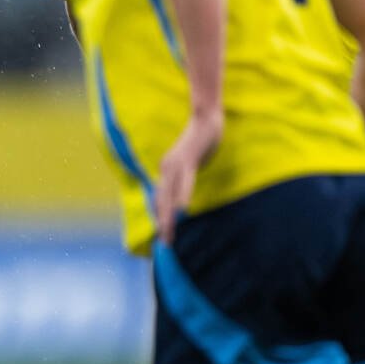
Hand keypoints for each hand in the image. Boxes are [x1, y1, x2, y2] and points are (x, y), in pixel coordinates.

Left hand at [153, 109, 222, 243]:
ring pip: (169, 194)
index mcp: (165, 171)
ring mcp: (175, 164)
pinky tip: (182, 209)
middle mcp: (165, 168)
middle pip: (161, 201)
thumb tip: (180, 198)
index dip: (160, 217)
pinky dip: (182, 195)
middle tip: (165, 243)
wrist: (205, 120)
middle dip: (162, 223)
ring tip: (169, 233)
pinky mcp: (187, 159)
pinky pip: (185, 180)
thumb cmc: (200, 143)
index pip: (159, 199)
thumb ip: (183, 179)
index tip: (162, 235)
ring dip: (168, 215)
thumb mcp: (188, 164)